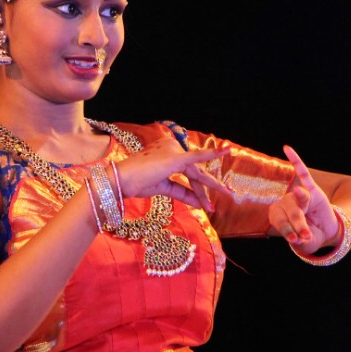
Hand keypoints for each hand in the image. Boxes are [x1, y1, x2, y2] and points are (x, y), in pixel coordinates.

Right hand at [114, 131, 231, 211]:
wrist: (121, 181)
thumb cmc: (137, 183)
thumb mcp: (164, 188)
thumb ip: (183, 193)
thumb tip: (201, 204)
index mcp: (168, 152)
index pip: (189, 171)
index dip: (197, 188)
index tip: (206, 202)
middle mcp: (172, 147)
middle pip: (194, 172)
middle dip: (207, 188)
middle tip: (229, 193)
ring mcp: (174, 151)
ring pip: (196, 172)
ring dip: (209, 187)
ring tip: (228, 193)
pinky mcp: (175, 158)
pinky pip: (196, 157)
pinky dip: (212, 153)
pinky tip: (226, 150)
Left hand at [269, 145, 339, 253]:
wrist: (325, 232)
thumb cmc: (310, 237)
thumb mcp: (305, 243)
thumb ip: (301, 241)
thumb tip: (300, 236)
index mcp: (278, 217)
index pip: (280, 222)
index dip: (287, 231)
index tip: (295, 240)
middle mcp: (285, 204)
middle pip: (292, 212)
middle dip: (299, 225)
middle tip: (306, 236)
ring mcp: (299, 196)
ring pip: (300, 201)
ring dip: (303, 214)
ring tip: (305, 224)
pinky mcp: (313, 190)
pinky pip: (303, 173)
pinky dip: (296, 161)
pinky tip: (287, 149)